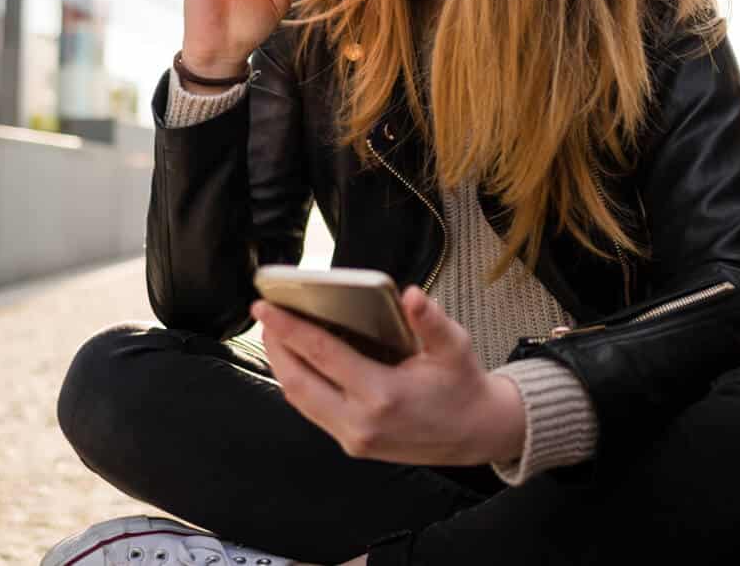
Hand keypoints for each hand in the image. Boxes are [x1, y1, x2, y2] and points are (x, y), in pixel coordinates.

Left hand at [251, 286, 527, 466]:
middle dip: (275, 346)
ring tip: (276, 333)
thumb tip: (411, 295)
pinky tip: (297, 360)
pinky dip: (299, 383)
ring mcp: (353, 438)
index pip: (322, 355)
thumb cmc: (462, 385)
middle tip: (264, 315)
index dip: (289, 328)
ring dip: (282, 366)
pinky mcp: (352, 445)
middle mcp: (361, 421)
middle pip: (298, 381)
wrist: (475, 433)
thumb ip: (430, 321)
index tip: (265, 306)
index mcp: (383, 395)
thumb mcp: (454, 347)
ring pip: (300, 400)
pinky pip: (313, 411)